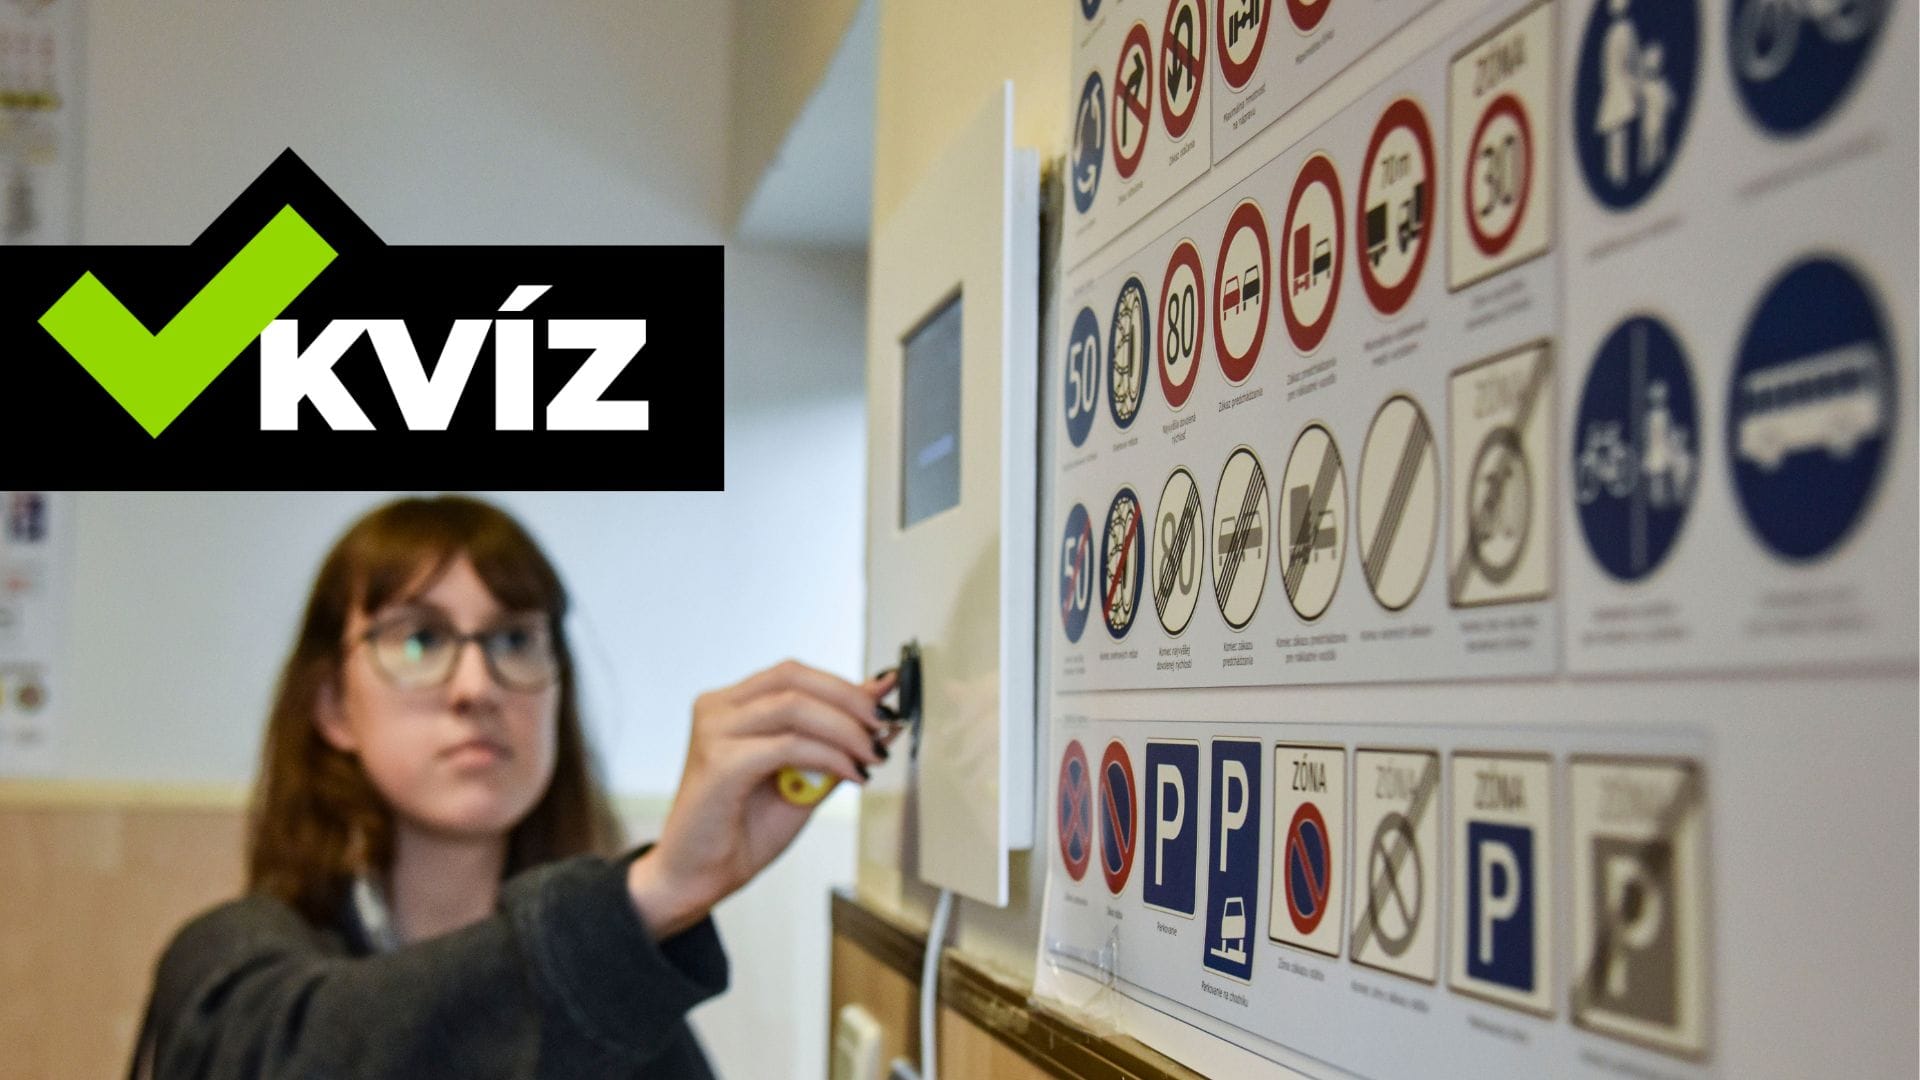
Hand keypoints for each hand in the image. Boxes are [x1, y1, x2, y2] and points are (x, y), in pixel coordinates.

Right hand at [627, 660, 899, 937]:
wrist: (700, 877)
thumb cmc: (743, 830)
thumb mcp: (803, 777)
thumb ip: (833, 741)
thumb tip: (879, 703)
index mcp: (732, 705)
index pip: (794, 675)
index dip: (845, 685)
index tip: (886, 702)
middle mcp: (717, 709)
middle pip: (794, 679)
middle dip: (850, 700)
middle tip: (883, 727)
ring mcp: (714, 732)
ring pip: (794, 706)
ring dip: (844, 729)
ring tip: (870, 754)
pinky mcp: (719, 763)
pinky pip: (788, 745)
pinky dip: (828, 756)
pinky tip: (849, 774)